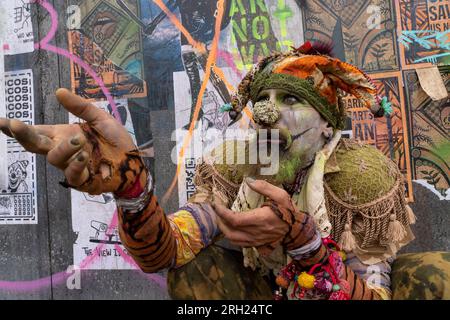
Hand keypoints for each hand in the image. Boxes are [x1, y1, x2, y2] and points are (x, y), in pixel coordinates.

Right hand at [0, 88, 139, 194]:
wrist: (133, 161)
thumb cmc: (115, 141)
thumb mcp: (100, 118)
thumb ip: (80, 107)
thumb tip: (58, 91)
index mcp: (63, 135)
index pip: (35, 131)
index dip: (17, 128)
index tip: (1, 121)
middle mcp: (63, 150)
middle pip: (35, 145)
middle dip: (22, 134)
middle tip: (15, 124)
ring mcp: (70, 165)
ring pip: (53, 158)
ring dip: (64, 148)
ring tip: (80, 140)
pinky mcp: (82, 179)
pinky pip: (71, 175)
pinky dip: (76, 164)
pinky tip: (84, 156)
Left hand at [213, 179, 291, 252]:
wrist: (297, 229)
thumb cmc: (288, 210)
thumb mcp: (280, 195)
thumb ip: (264, 187)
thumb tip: (249, 180)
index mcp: (260, 219)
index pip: (235, 219)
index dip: (222, 213)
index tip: (217, 204)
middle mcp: (256, 232)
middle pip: (230, 231)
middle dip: (220, 221)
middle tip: (217, 211)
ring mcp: (256, 240)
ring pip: (233, 240)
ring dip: (224, 230)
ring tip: (222, 219)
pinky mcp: (257, 244)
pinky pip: (240, 244)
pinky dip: (231, 237)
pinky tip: (231, 228)